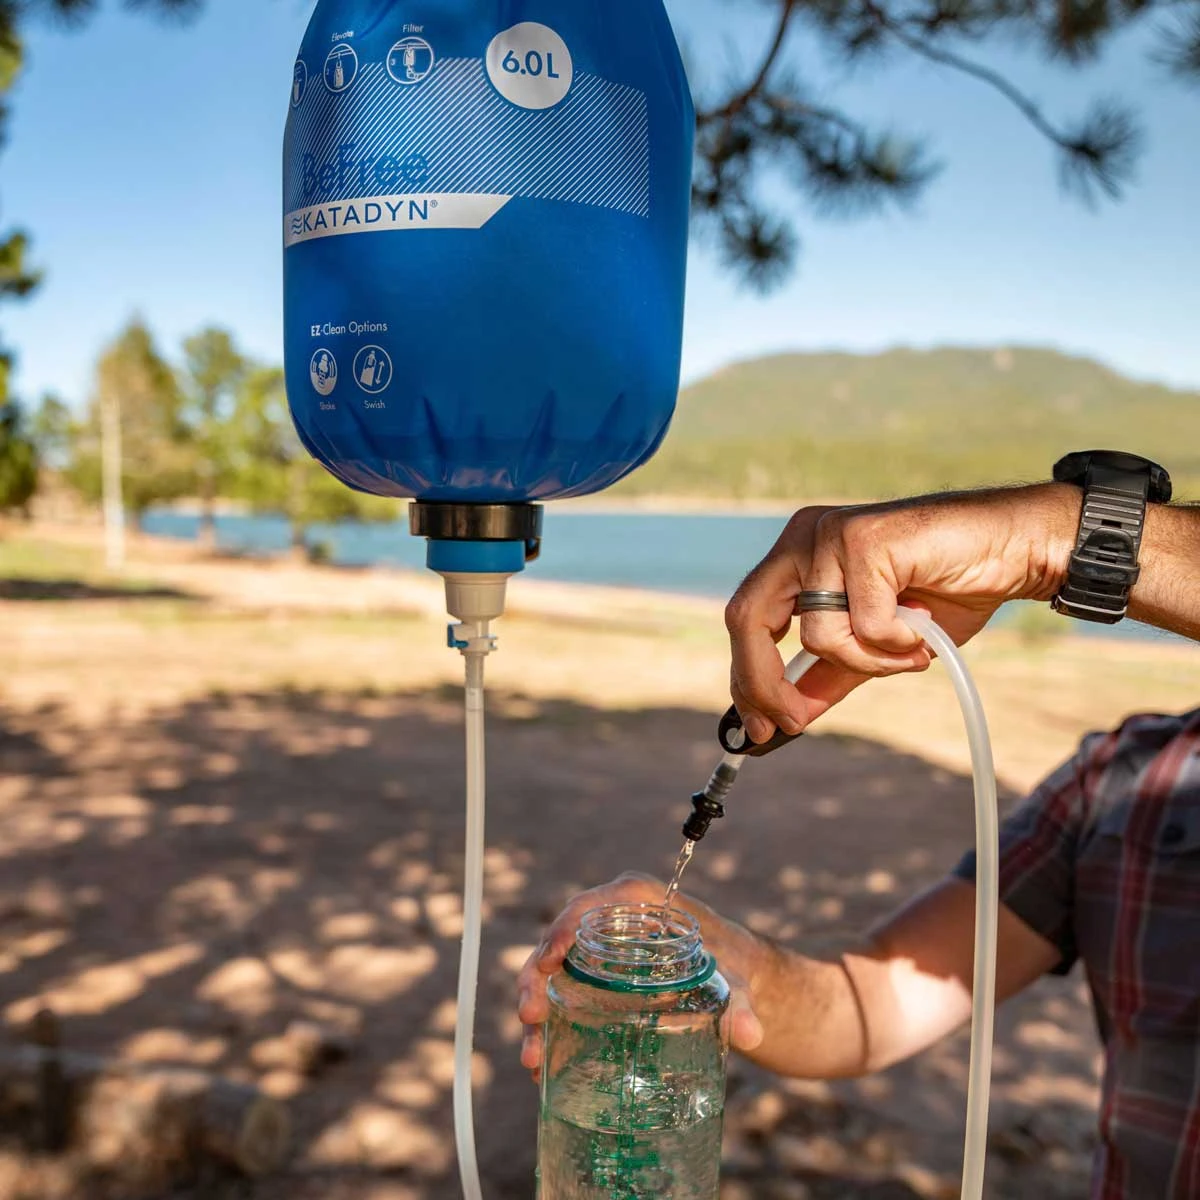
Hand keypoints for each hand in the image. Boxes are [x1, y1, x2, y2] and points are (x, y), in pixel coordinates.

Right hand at [516, 873, 763, 1080]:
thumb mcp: (734, 980)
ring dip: (537, 1012)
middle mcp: (611, 923)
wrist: (737, 981)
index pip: (588, 906)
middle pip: (559, 942)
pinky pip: (563, 998)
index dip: (561, 930)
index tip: (549, 961)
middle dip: (536, 978)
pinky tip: (542, 1066)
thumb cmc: (732, 964)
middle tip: (530, 1016)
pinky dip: (550, 1028)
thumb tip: (750, 1033)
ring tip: (532, 1058)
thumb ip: (739, 1003)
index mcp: (638, 900)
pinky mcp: (597, 983)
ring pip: (554, 975)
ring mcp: (600, 954)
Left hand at [725, 484, 1078, 742]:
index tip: (759, 727)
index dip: (745, 676)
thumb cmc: (947, 589)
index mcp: (799, 554)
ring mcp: (832, 534)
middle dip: (765, 682)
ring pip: (816, 635)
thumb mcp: (876, 644)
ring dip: (868, 661)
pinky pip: (864, 626)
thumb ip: (830, 673)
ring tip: (909, 648)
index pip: (745, 618)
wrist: (1013, 549)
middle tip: (792, 720)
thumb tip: (788, 716)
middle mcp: (806, 536)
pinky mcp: (865, 540)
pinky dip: (897, 642)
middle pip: (747, 619)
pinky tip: (925, 623)